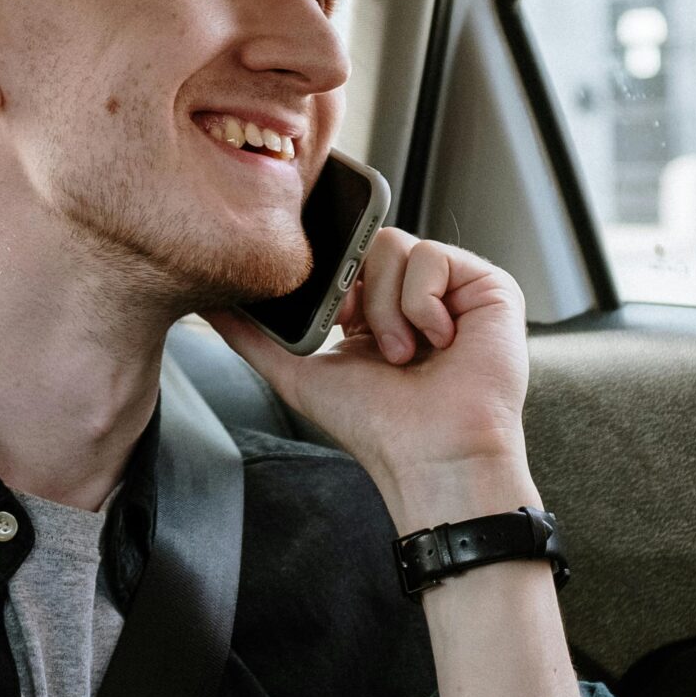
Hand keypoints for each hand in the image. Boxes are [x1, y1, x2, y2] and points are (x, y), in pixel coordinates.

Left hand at [205, 229, 538, 533]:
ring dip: (389, 307)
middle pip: (366, 243)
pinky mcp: (488, 286)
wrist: (432, 453)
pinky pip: (434, 255)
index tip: (330, 321)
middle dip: (355, 293)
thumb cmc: (375, 426)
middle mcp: (413, 295)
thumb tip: (208, 305)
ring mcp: (452, 289)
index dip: (331, 278)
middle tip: (361, 338)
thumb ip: (252, 336)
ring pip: (395, 245)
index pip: (344, 258)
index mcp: (374, 310)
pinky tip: (439, 341)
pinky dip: (423, 302)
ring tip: (403, 354)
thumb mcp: (297, 373)